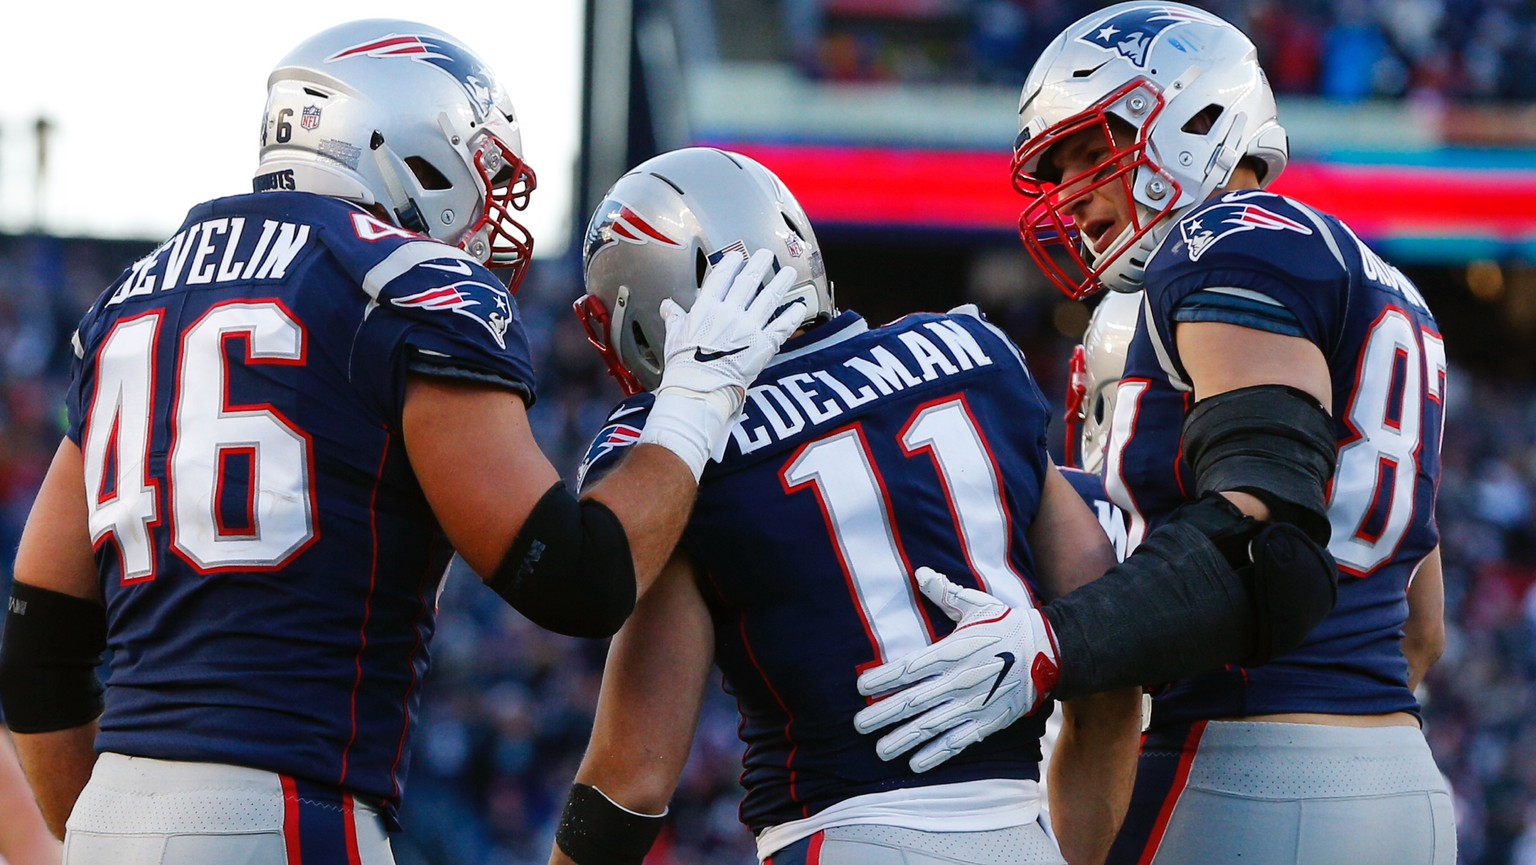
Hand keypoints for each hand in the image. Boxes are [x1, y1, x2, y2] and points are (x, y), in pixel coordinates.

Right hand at [640, 249, 804, 478]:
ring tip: (788, 272)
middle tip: (767, 254)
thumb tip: (667, 305)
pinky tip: (800, 306)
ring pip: (769, 299)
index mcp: (706, 308)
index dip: (731, 264)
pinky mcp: (763, 345)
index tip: (738, 256)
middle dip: (759, 265)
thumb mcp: (674, 336)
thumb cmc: (683, 366)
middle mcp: (729, 313)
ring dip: (781, 283)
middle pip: (748, 283)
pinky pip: (782, 326)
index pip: (721, 278)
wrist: (699, 390)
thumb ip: (674, 317)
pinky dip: (792, 315)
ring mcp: (748, 328)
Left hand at [853, 567, 1059, 772]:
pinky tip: (915, 764)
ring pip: (931, 726)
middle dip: (883, 714)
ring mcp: (973, 704)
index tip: (861, 688)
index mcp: (952, 651)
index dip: (882, 679)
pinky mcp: (988, 721)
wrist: (1049, 652)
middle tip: (858, 725)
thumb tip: (921, 573)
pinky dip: (935, 754)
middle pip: (913, 701)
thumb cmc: (1007, 625)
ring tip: (880, 750)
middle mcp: (958, 680)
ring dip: (903, 739)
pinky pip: (957, 742)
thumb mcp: (977, 604)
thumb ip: (946, 592)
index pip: (908, 668)